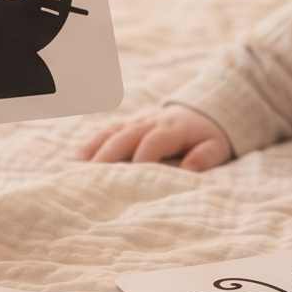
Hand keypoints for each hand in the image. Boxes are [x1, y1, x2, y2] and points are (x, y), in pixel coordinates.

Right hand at [73, 105, 234, 170]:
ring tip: (76, 165)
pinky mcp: (127, 127)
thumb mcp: (217, 147)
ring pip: (111, 133)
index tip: (131, 179)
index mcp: (172, 128)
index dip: (142, 158)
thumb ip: (205, 157)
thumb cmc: (207, 137)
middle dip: (109, 154)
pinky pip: (106, 132)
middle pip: (125, 136)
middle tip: (92, 175)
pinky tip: (75, 159)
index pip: (153, 141)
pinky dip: (90, 144)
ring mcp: (136, 123)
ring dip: (93, 148)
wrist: (202, 113)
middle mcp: (149, 123)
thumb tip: (189, 170)